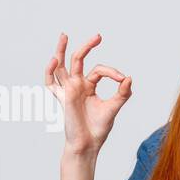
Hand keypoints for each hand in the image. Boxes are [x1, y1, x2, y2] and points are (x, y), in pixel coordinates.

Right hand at [45, 33, 132, 156]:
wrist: (88, 144)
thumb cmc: (98, 128)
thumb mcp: (114, 107)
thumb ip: (122, 93)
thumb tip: (129, 78)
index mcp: (89, 86)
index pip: (98, 70)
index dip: (111, 71)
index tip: (122, 79)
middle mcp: (77, 85)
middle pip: (77, 60)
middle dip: (87, 46)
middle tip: (98, 36)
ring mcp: (68, 90)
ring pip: (61, 66)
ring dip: (61, 50)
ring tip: (64, 35)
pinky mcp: (63, 98)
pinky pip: (51, 83)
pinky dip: (50, 71)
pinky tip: (55, 60)